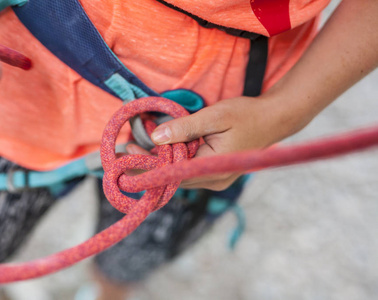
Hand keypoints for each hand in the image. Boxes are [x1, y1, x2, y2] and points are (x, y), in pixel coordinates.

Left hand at [127, 95, 294, 190]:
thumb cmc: (247, 114)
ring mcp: (215, 179)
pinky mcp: (215, 173)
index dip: (147, 165)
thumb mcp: (215, 116)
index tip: (127, 154)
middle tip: (128, 148)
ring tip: (138, 147)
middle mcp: (213, 180)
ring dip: (160, 162)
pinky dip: (174, 160)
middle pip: (173, 177)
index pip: (172, 173)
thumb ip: (185, 127)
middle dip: (149, 163)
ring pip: (180, 175)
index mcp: (213, 168)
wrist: (275, 119)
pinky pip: (189, 170)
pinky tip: (162, 148)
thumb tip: (155, 137)